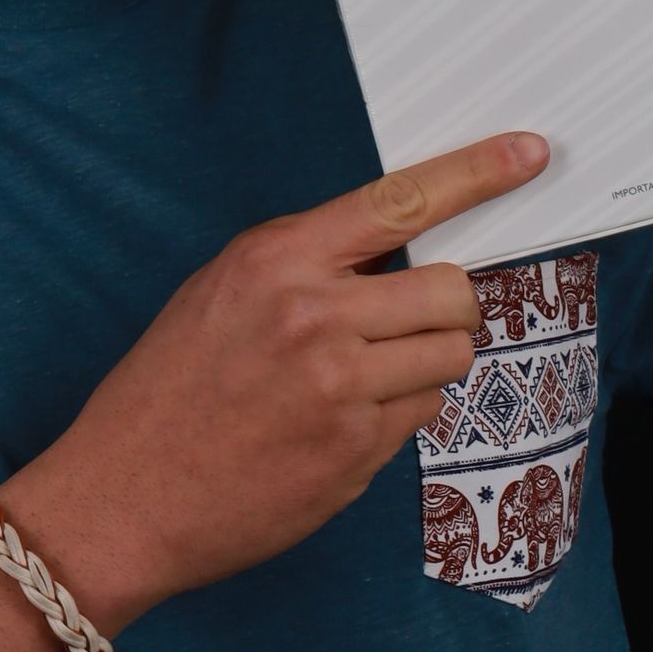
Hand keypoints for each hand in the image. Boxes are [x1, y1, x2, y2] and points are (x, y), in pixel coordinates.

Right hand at [25, 132, 549, 624]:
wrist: (123, 498)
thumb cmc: (168, 392)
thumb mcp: (220, 294)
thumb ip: (307, 265)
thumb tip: (397, 251)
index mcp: (276, 260)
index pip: (400, 200)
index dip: (478, 172)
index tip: (530, 153)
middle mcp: (314, 314)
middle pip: (452, 290)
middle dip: (446, 308)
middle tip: (409, 325)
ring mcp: (340, 386)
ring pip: (449, 355)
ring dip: (424, 365)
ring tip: (359, 382)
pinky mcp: (355, 451)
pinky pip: (420, 415)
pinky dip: (395, 416)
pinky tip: (335, 427)